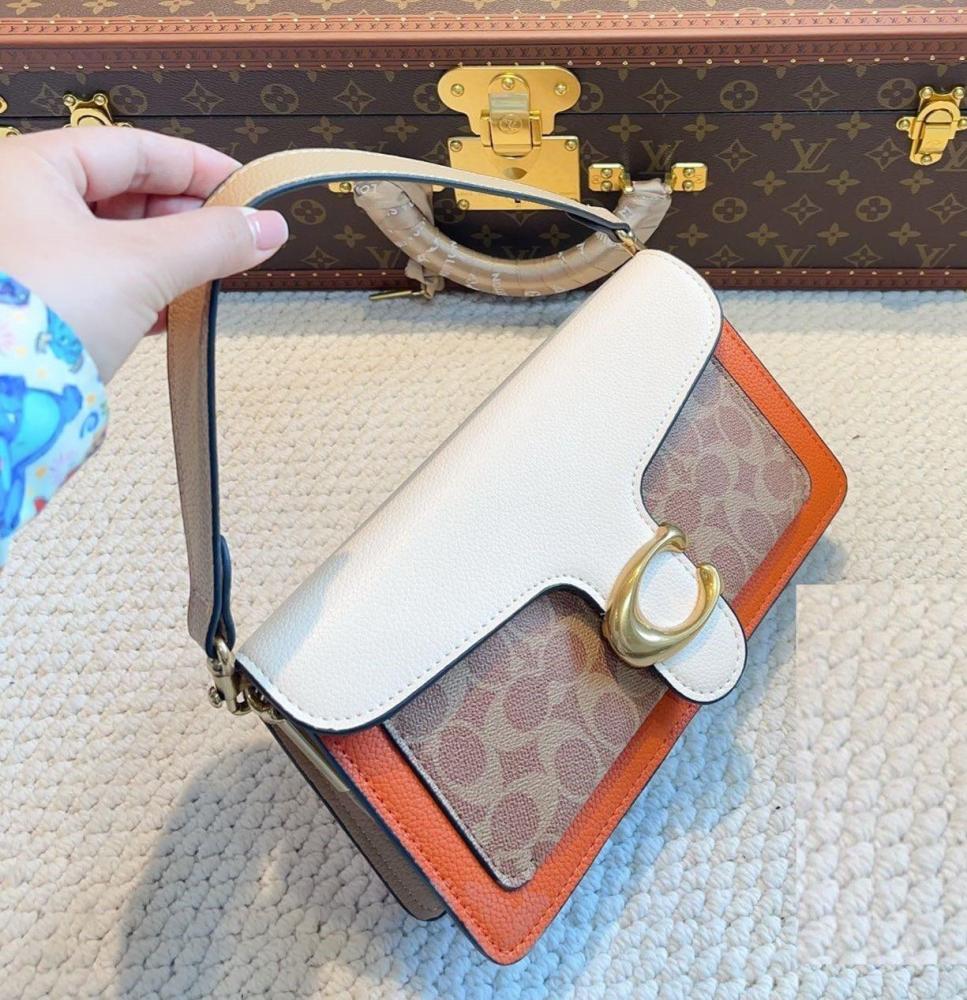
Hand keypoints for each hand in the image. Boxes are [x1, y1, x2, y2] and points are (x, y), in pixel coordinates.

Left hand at [0, 128, 287, 380]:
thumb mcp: (142, 265)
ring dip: (170, 256)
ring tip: (214, 272)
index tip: (243, 186)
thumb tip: (266, 226)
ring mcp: (29, 257)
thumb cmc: (43, 310)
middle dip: (187, 215)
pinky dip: (145, 289)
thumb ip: (211, 240)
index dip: (195, 166)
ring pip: (117, 240)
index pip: (132, 149)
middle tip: (236, 235)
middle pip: (125, 193)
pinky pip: (104, 281)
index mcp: (30, 169)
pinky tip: (178, 306)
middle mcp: (20, 206)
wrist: (6, 397)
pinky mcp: (42, 303)